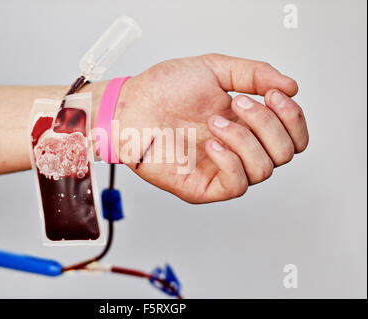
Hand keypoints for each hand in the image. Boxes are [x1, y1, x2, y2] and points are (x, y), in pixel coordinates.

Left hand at [109, 54, 307, 202]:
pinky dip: (232, 162)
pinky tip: (212, 144)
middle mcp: (238, 149)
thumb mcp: (215, 69)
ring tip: (214, 121)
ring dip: (245, 139)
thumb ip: (255, 73)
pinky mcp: (203, 186)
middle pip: (284, 153)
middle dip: (267, 124)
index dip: (293, 118)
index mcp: (245, 125)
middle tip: (238, 105)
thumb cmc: (165, 88)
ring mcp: (221, 168)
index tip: (274, 94)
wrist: (131, 105)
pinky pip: (237, 185)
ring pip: (264, 169)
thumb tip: (292, 87)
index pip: (292, 136)